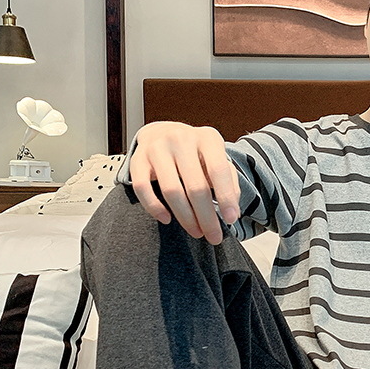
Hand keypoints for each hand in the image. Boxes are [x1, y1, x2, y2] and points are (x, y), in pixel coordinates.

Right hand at [129, 121, 240, 245]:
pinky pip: (142, 188)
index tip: (231, 219)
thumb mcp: (218, 159)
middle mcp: (181, 139)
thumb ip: (229, 182)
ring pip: (171, 191)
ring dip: (185, 217)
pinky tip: (167, 219)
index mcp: (207, 138)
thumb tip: (232, 213)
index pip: (218, 169)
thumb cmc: (196, 153)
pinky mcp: (137, 159)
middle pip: (195, 186)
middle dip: (206, 217)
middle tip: (213, 236)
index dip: (226, 197)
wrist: (164, 132)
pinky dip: (154, 207)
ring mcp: (157, 148)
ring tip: (196, 231)